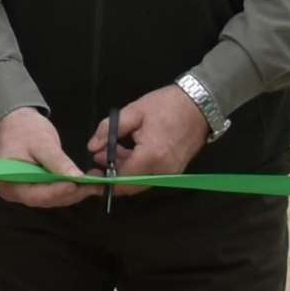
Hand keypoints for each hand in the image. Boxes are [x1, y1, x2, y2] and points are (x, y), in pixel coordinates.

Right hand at [0, 106, 92, 207]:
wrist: (17, 124)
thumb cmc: (24, 130)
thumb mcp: (42, 143)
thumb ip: (58, 161)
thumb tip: (75, 177)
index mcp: (10, 182)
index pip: (36, 194)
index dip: (58, 191)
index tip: (76, 185)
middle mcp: (17, 192)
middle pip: (48, 199)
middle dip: (72, 192)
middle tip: (93, 184)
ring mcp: (29, 192)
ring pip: (55, 198)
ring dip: (76, 191)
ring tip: (95, 182)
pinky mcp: (39, 189)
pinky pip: (56, 192)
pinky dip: (72, 188)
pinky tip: (87, 182)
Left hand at [94, 86, 211, 185]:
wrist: (199, 104)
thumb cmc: (166, 105)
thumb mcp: (134, 111)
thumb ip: (109, 129)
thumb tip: (92, 147)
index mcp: (150, 156)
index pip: (121, 179)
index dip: (103, 181)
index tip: (90, 177)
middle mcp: (161, 171)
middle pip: (130, 186)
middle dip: (111, 177)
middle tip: (96, 163)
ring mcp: (170, 173)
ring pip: (139, 182)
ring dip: (123, 172)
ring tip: (108, 153)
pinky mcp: (175, 170)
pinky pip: (150, 176)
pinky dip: (136, 169)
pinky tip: (127, 153)